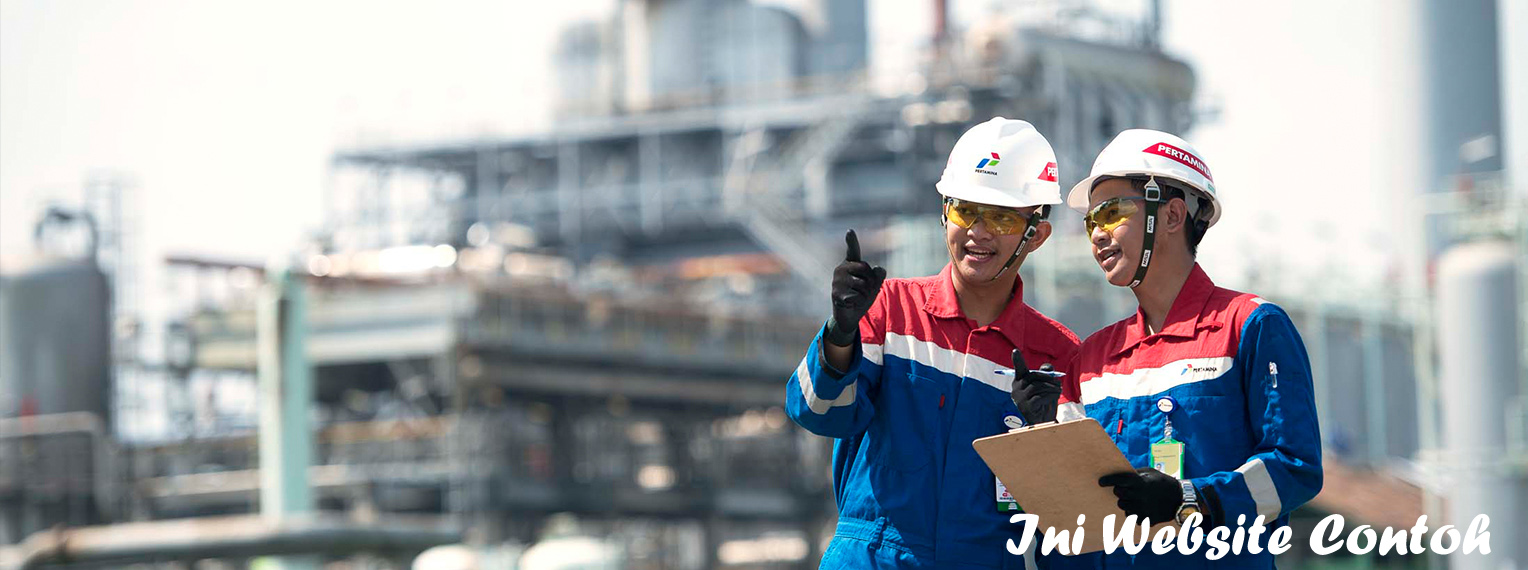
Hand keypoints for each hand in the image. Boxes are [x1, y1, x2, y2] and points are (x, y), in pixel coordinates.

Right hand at [825, 230, 886, 345]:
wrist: (849, 315)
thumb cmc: (861, 296)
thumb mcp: (874, 285)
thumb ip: (879, 276)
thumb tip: (880, 269)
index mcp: (850, 264)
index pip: (853, 250)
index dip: (852, 241)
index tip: (850, 231)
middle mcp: (841, 269)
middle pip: (865, 268)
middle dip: (870, 281)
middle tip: (863, 290)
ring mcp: (837, 281)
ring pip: (863, 284)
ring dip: (865, 294)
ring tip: (857, 297)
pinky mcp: (836, 294)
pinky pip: (857, 296)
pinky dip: (859, 303)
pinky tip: (851, 304)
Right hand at [1010, 349, 1060, 423]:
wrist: (1042, 420)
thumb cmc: (1043, 400)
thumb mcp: (1046, 385)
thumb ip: (1046, 374)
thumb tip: (1048, 366)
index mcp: (1019, 381)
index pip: (1019, 369)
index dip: (1017, 360)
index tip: (1015, 351)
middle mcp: (1016, 388)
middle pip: (1032, 376)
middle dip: (1048, 377)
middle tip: (1058, 382)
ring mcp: (1019, 398)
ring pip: (1037, 387)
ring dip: (1051, 388)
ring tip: (1059, 390)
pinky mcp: (1025, 407)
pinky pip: (1040, 397)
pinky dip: (1050, 396)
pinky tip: (1055, 397)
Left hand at [1098, 468, 1181, 524]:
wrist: (1181, 499)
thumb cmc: (1163, 482)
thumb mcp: (1150, 472)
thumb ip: (1134, 473)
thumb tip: (1119, 474)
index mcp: (1140, 482)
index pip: (1118, 480)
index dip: (1108, 480)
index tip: (1101, 482)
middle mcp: (1140, 495)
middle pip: (1119, 495)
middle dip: (1119, 492)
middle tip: (1124, 490)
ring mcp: (1143, 508)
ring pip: (1124, 507)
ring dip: (1127, 503)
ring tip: (1137, 499)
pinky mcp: (1147, 519)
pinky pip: (1132, 517)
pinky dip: (1135, 514)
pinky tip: (1143, 508)